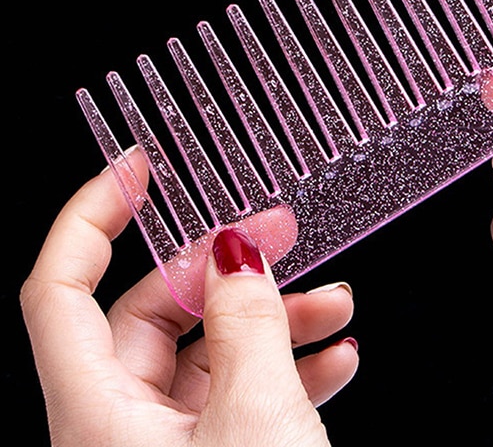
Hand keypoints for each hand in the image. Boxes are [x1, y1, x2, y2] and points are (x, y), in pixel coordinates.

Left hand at [21, 148, 357, 446]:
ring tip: (335, 305)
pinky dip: (288, 369)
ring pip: (208, 353)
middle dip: (227, 268)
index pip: (61, 291)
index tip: (137, 168)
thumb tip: (235, 250)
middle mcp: (118, 431)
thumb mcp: (255, 413)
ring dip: (276, 321)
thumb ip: (244, 321)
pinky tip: (334, 356)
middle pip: (153, 313)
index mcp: (97, 418)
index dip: (92, 217)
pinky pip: (239, 394)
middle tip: (280, 234)